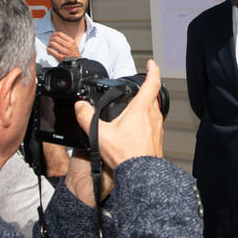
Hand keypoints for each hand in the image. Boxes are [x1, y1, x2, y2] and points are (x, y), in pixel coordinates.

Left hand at [46, 32, 79, 61]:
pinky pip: (51, 51)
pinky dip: (48, 49)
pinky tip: (49, 49)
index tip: (52, 35)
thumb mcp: (73, 44)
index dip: (54, 34)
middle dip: (50, 38)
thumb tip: (57, 36)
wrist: (76, 62)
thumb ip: (66, 40)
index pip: (60, 34)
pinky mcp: (60, 57)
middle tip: (50, 40)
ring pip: (52, 43)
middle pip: (55, 38)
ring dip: (49, 44)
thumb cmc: (74, 53)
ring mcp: (63, 51)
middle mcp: (67, 45)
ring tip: (49, 45)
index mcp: (71, 41)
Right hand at [66, 60, 164, 205]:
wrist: (140, 174)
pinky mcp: (158, 138)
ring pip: (152, 111)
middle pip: (151, 97)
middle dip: (143, 92)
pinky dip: (143, 123)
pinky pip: (152, 125)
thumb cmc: (125, 155)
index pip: (152, 82)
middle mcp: (153, 116)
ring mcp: (158, 127)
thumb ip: (86, 118)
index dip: (152, 69)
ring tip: (129, 114)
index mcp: (141, 109)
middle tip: (133, 92)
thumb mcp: (100, 134)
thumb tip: (80, 106)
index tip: (150, 63)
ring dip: (142, 109)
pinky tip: (132, 132)